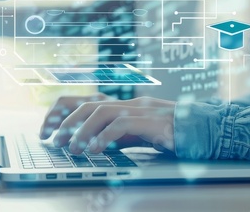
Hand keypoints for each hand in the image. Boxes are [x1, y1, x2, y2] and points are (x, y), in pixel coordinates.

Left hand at [39, 93, 175, 154]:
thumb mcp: (136, 133)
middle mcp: (128, 103)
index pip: (87, 100)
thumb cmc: (168, 133)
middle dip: (67, 121)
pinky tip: (97, 150)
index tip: (49, 129)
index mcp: (123, 105)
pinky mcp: (150, 120)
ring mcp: (140, 109)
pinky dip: (106, 136)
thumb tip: (90, 143)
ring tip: (73, 148)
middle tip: (54, 140)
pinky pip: (122, 124)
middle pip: (89, 103)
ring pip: (102, 110)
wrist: (199, 130)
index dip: (65, 112)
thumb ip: (115, 134)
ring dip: (83, 129)